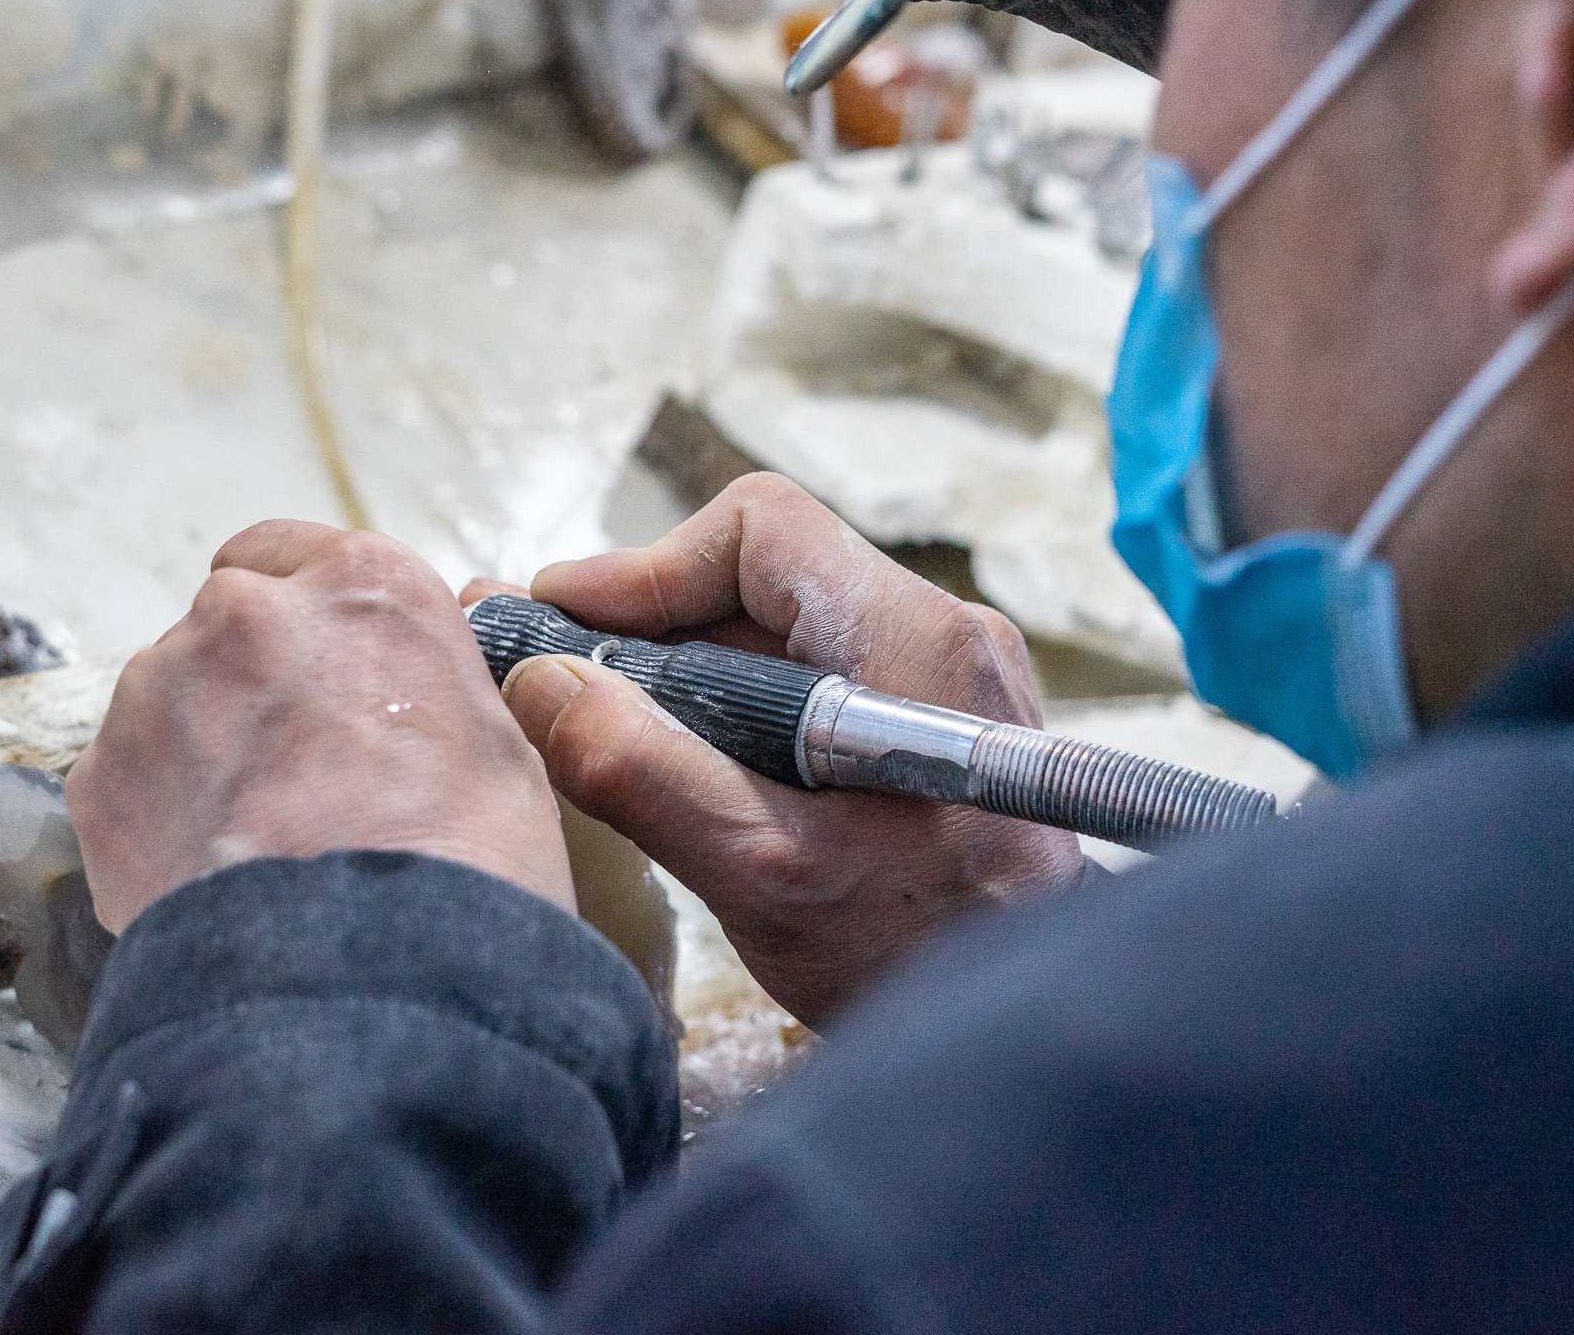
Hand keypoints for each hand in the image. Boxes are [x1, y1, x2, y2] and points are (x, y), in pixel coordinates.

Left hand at [68, 522, 572, 932]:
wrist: (366, 982)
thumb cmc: (461, 871)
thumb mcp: (498, 747)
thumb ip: (425, 686)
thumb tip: (405, 701)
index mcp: (363, 586)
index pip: (292, 553)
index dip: (299, 617)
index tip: (309, 665)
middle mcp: (248, 612)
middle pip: (226, 624)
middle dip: (249, 684)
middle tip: (297, 776)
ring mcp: (160, 690)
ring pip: (169, 701)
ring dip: (200, 750)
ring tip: (258, 843)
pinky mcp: (100, 775)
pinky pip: (125, 780)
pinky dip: (157, 818)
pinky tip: (216, 875)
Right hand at [489, 474, 1085, 1025]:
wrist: (1034, 1043)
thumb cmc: (923, 957)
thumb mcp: (763, 872)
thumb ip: (645, 771)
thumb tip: (540, 684)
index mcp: (915, 641)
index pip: (760, 530)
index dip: (647, 567)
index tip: (566, 622)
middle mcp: (941, 638)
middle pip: (763, 579)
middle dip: (652, 627)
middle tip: (561, 683)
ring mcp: (944, 683)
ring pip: (782, 631)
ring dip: (687, 675)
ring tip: (608, 735)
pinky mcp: (934, 730)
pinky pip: (813, 682)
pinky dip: (736, 714)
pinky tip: (686, 773)